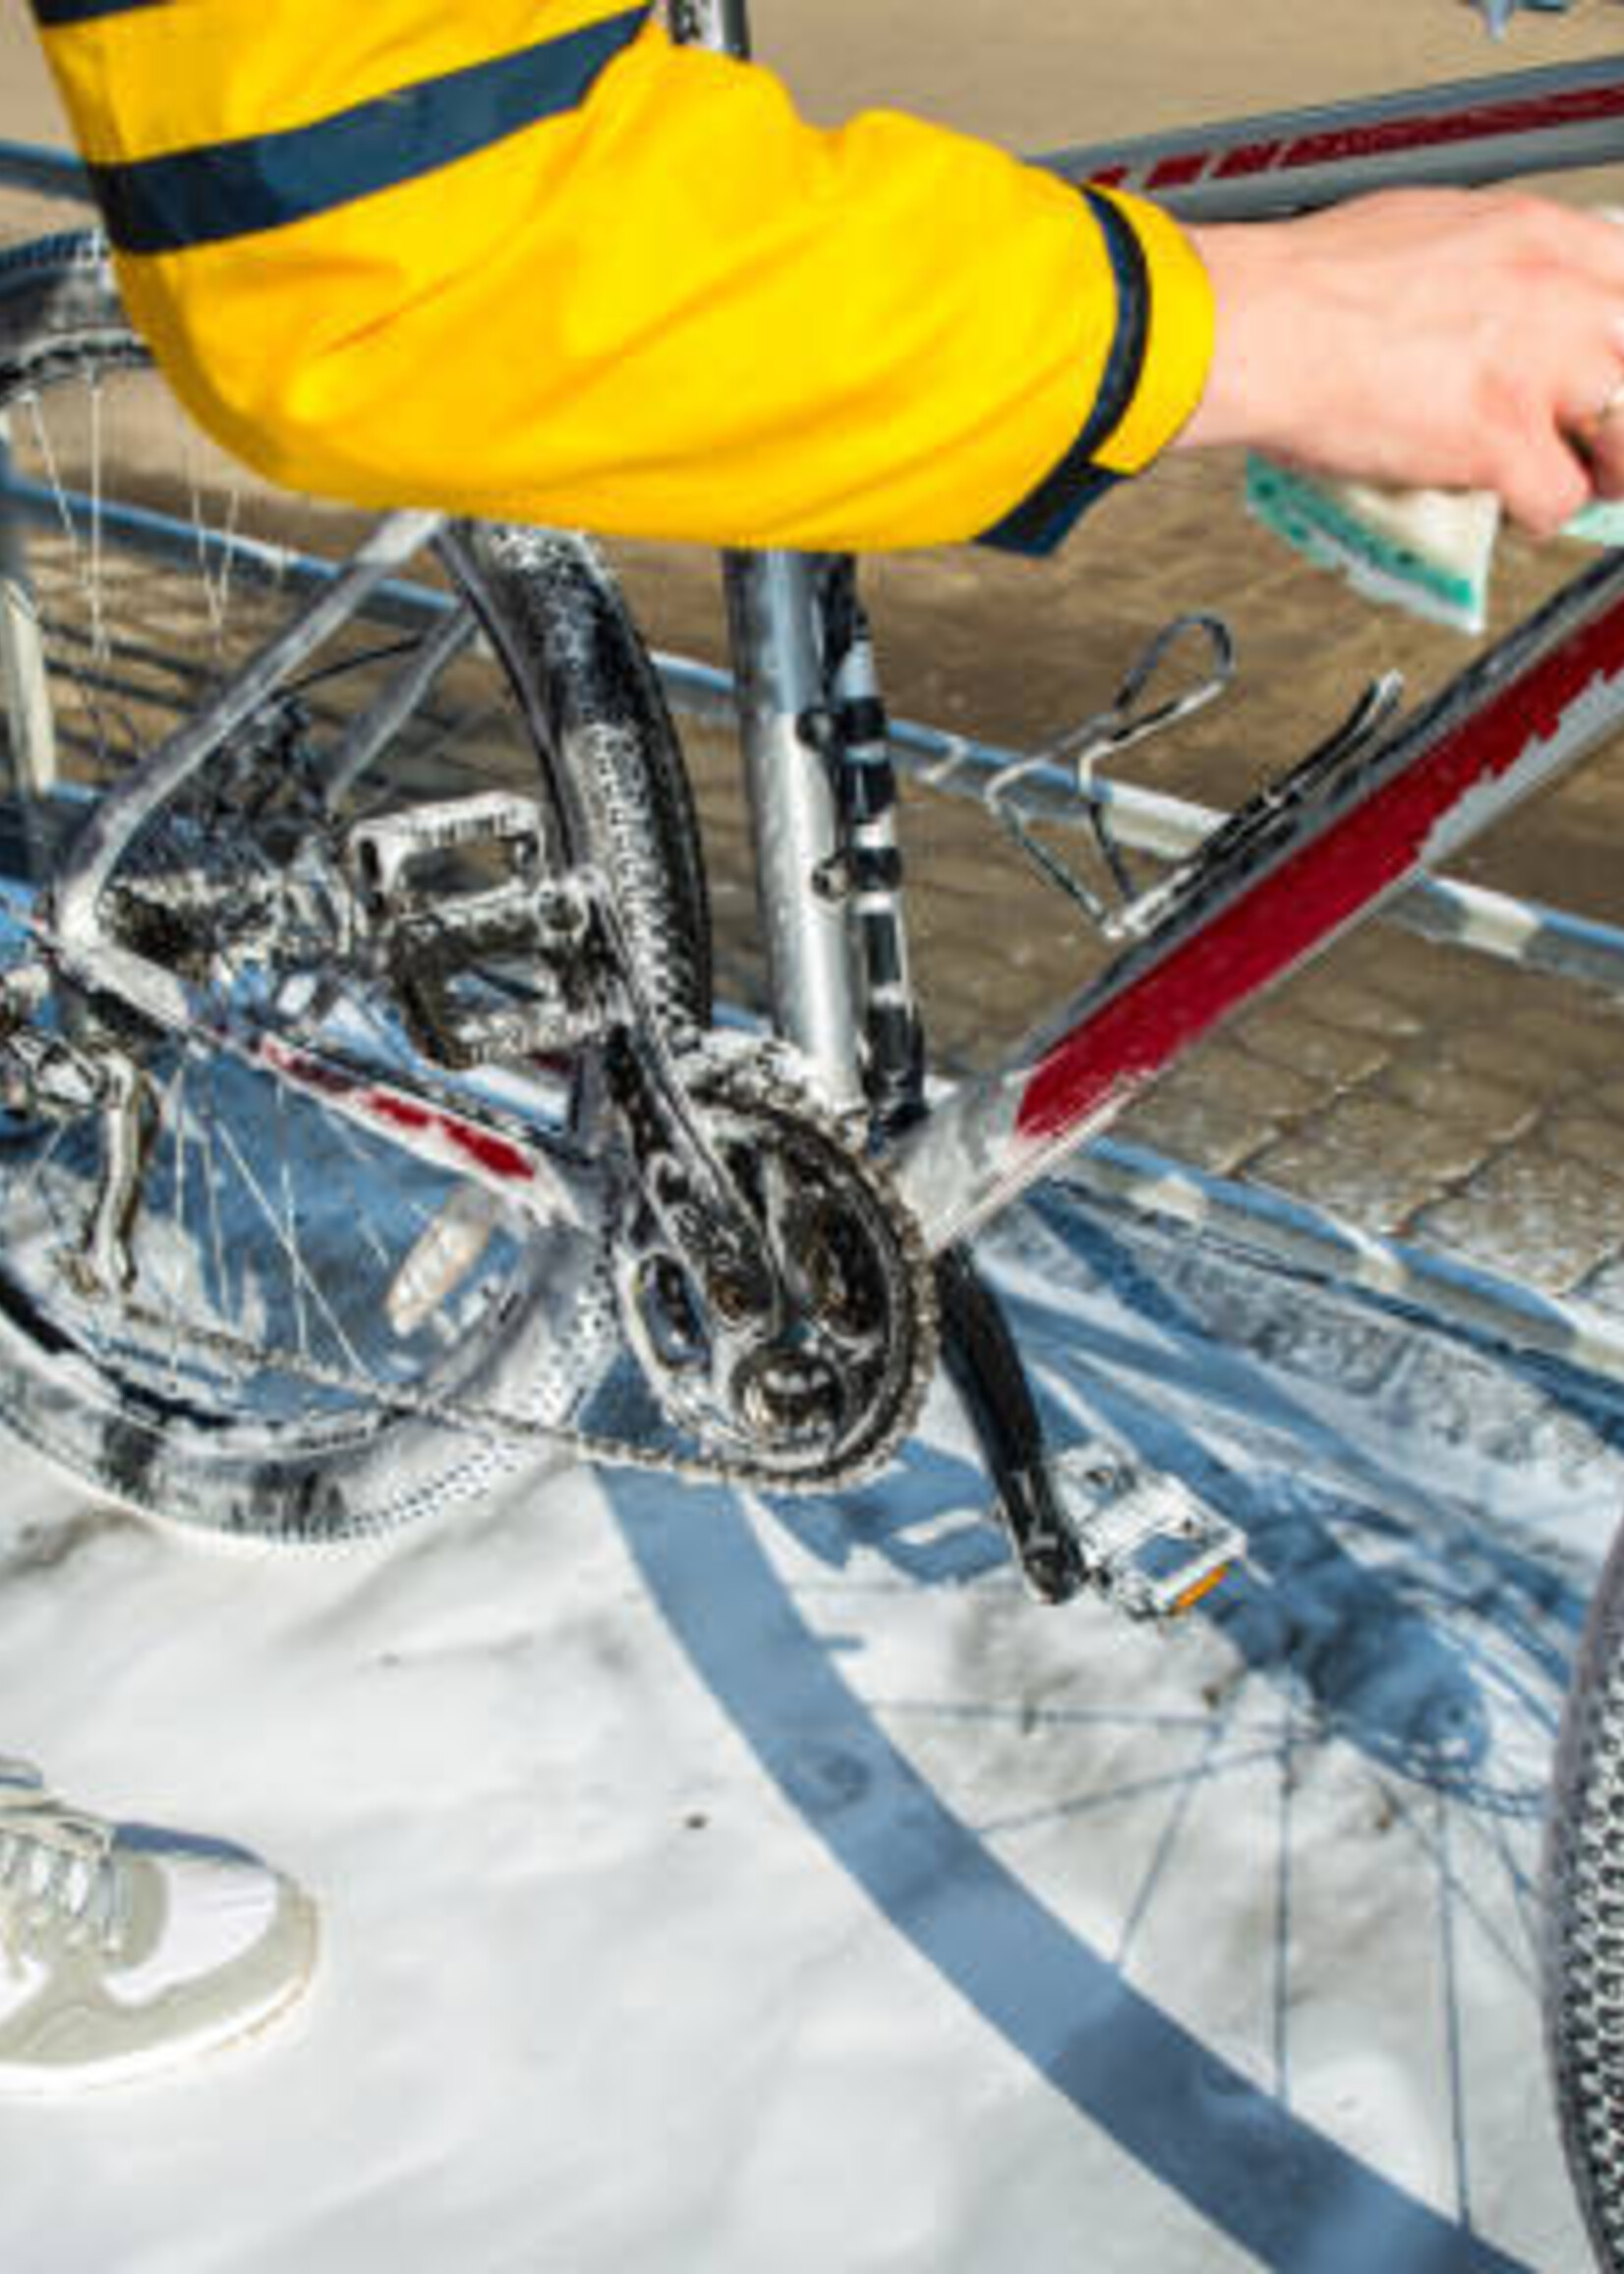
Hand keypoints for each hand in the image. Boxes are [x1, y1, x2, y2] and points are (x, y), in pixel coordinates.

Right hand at [1177, 189, 1623, 534]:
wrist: (1261, 325)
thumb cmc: (1309, 283)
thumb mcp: (1425, 230)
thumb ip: (1480, 265)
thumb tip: (1481, 297)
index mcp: (1538, 235)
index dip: (1618, 334)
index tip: (1601, 365)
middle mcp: (1556, 296)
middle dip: (1618, 404)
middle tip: (1589, 429)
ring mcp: (1537, 370)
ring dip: (1602, 465)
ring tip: (1566, 472)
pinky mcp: (1501, 440)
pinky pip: (1559, 500)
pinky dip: (1535, 514)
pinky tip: (1505, 504)